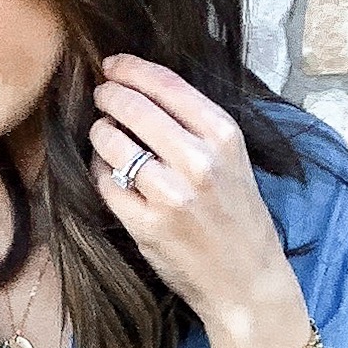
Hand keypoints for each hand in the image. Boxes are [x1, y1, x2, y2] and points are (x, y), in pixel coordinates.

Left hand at [88, 54, 313, 347]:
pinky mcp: (147, 225)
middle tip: (100, 97)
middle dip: (109, 96)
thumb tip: (144, 88)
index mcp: (224, 137)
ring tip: (103, 134)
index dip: (131, 68)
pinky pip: (107, 183)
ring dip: (100, 133)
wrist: (247, 282)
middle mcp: (198, 161)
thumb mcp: (234, 161)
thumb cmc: (239, 219)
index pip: (166, 84)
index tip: (113, 65)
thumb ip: (197, 126)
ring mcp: (171, 195)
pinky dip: (100, 172)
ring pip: (113, 142)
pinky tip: (108, 171)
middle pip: (133, 107)